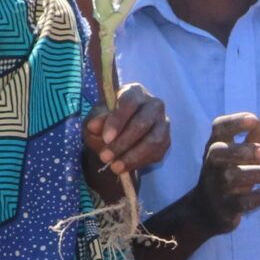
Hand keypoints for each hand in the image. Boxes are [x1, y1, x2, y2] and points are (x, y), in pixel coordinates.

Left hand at [83, 83, 170, 198]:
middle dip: (122, 143)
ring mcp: (163, 122)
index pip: (130, 102)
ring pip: (153, 140)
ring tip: (115, 167)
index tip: (106, 138)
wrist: (122, 132)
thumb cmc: (109, 121)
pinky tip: (126, 167)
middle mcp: (153, 104)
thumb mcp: (98, 118)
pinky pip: (157, 152)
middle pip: (142, 123)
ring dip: (132, 156)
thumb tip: (93, 126)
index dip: (118, 121)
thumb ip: (97, 121)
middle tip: (105, 157)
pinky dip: (140, 162)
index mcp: (135, 92)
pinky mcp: (166, 139)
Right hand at [193, 113, 259, 231]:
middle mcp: (213, 165)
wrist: (206, 210)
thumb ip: (256, 138)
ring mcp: (217, 187)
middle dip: (242, 150)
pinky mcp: (226, 208)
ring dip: (255, 174)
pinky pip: (240, 203)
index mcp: (216, 147)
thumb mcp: (238, 155)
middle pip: (218, 152)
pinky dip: (257, 198)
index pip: (219, 128)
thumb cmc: (227, 174)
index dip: (234, 122)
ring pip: (231, 178)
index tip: (253, 119)